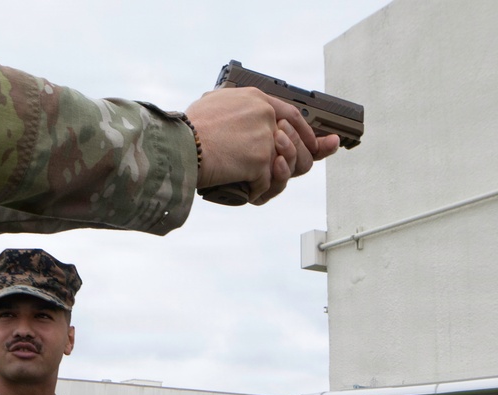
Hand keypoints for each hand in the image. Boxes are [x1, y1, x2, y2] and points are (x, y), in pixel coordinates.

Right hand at [185, 87, 341, 204]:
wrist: (179, 145)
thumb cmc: (187, 130)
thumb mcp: (215, 104)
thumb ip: (237, 109)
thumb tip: (245, 116)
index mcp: (256, 99)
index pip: (292, 115)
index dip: (306, 133)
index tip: (318, 144)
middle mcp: (265, 115)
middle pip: (298, 142)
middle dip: (297, 159)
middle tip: (283, 170)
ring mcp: (265, 138)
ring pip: (286, 167)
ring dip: (274, 178)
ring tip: (258, 179)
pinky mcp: (261, 161)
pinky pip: (266, 184)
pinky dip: (255, 191)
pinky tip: (245, 190)